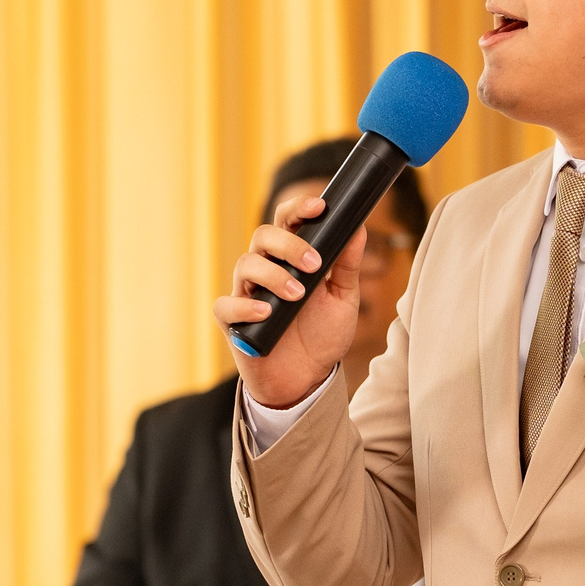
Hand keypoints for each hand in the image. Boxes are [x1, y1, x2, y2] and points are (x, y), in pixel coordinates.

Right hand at [214, 185, 366, 410]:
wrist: (307, 378)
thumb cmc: (322, 334)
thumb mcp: (343, 298)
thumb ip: (348, 264)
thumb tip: (358, 227)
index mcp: (289, 258)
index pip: (287, 221)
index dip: (299, 208)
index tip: (319, 206)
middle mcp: (265, 269)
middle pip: (263, 236)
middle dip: (289, 244)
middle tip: (313, 264)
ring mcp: (246, 293)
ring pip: (245, 265)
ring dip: (273, 275)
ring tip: (298, 295)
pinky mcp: (232, 322)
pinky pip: (226, 306)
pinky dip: (243, 307)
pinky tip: (265, 312)